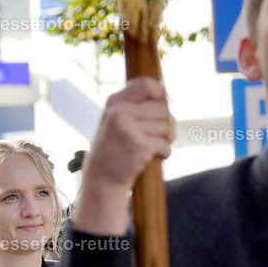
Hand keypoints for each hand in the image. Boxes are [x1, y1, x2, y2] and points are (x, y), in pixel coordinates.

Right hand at [76, 77, 173, 235]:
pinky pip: (165, 144)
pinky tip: (151, 157)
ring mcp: (129, 129)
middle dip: (164, 123)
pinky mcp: (139, 146)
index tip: (160, 104)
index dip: (160, 94)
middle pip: (163, 108)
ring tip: (149, 147)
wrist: (101, 181)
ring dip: (164, 139)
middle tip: (153, 136)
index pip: (146, 84)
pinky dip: (164, 152)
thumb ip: (133, 106)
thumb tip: (164, 96)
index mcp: (113, 103)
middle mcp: (119, 112)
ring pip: (167, 126)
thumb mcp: (113, 122)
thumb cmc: (111, 151)